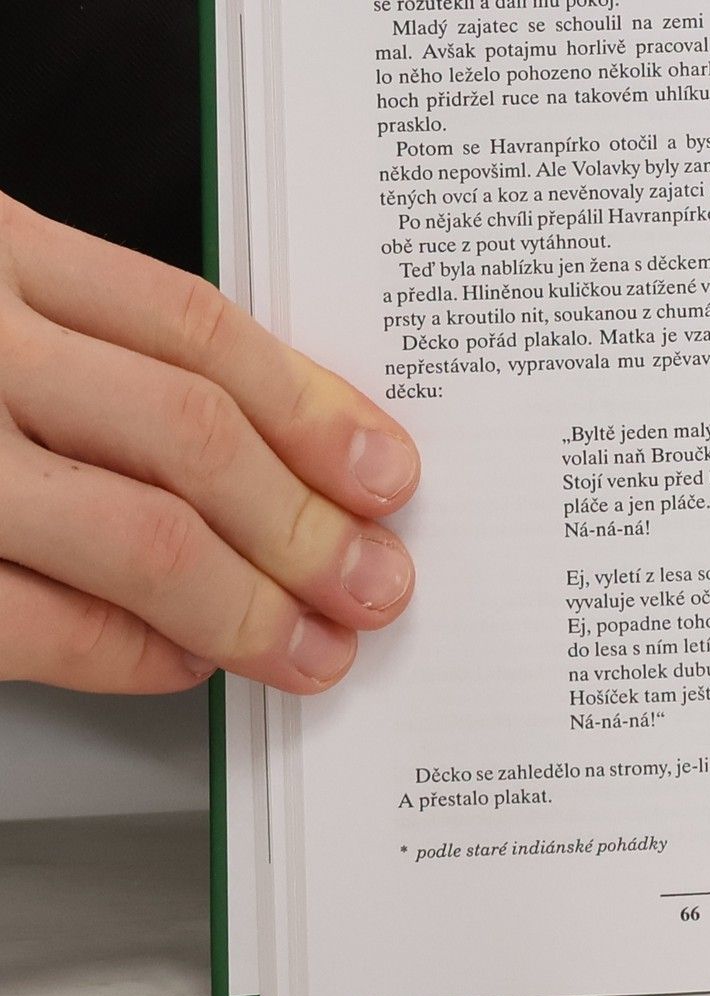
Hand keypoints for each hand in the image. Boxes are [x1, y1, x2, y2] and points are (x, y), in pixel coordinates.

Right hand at [0, 191, 418, 694]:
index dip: (314, 409)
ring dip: (248, 605)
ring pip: (136, 532)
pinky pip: (33, 620)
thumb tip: (282, 433)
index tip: (387, 472)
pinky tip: (186, 664)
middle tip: (377, 581)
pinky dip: (130, 653)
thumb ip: (89, 332)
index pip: (198, 331)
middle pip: (190, 436)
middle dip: (306, 523)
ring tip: (314, 645)